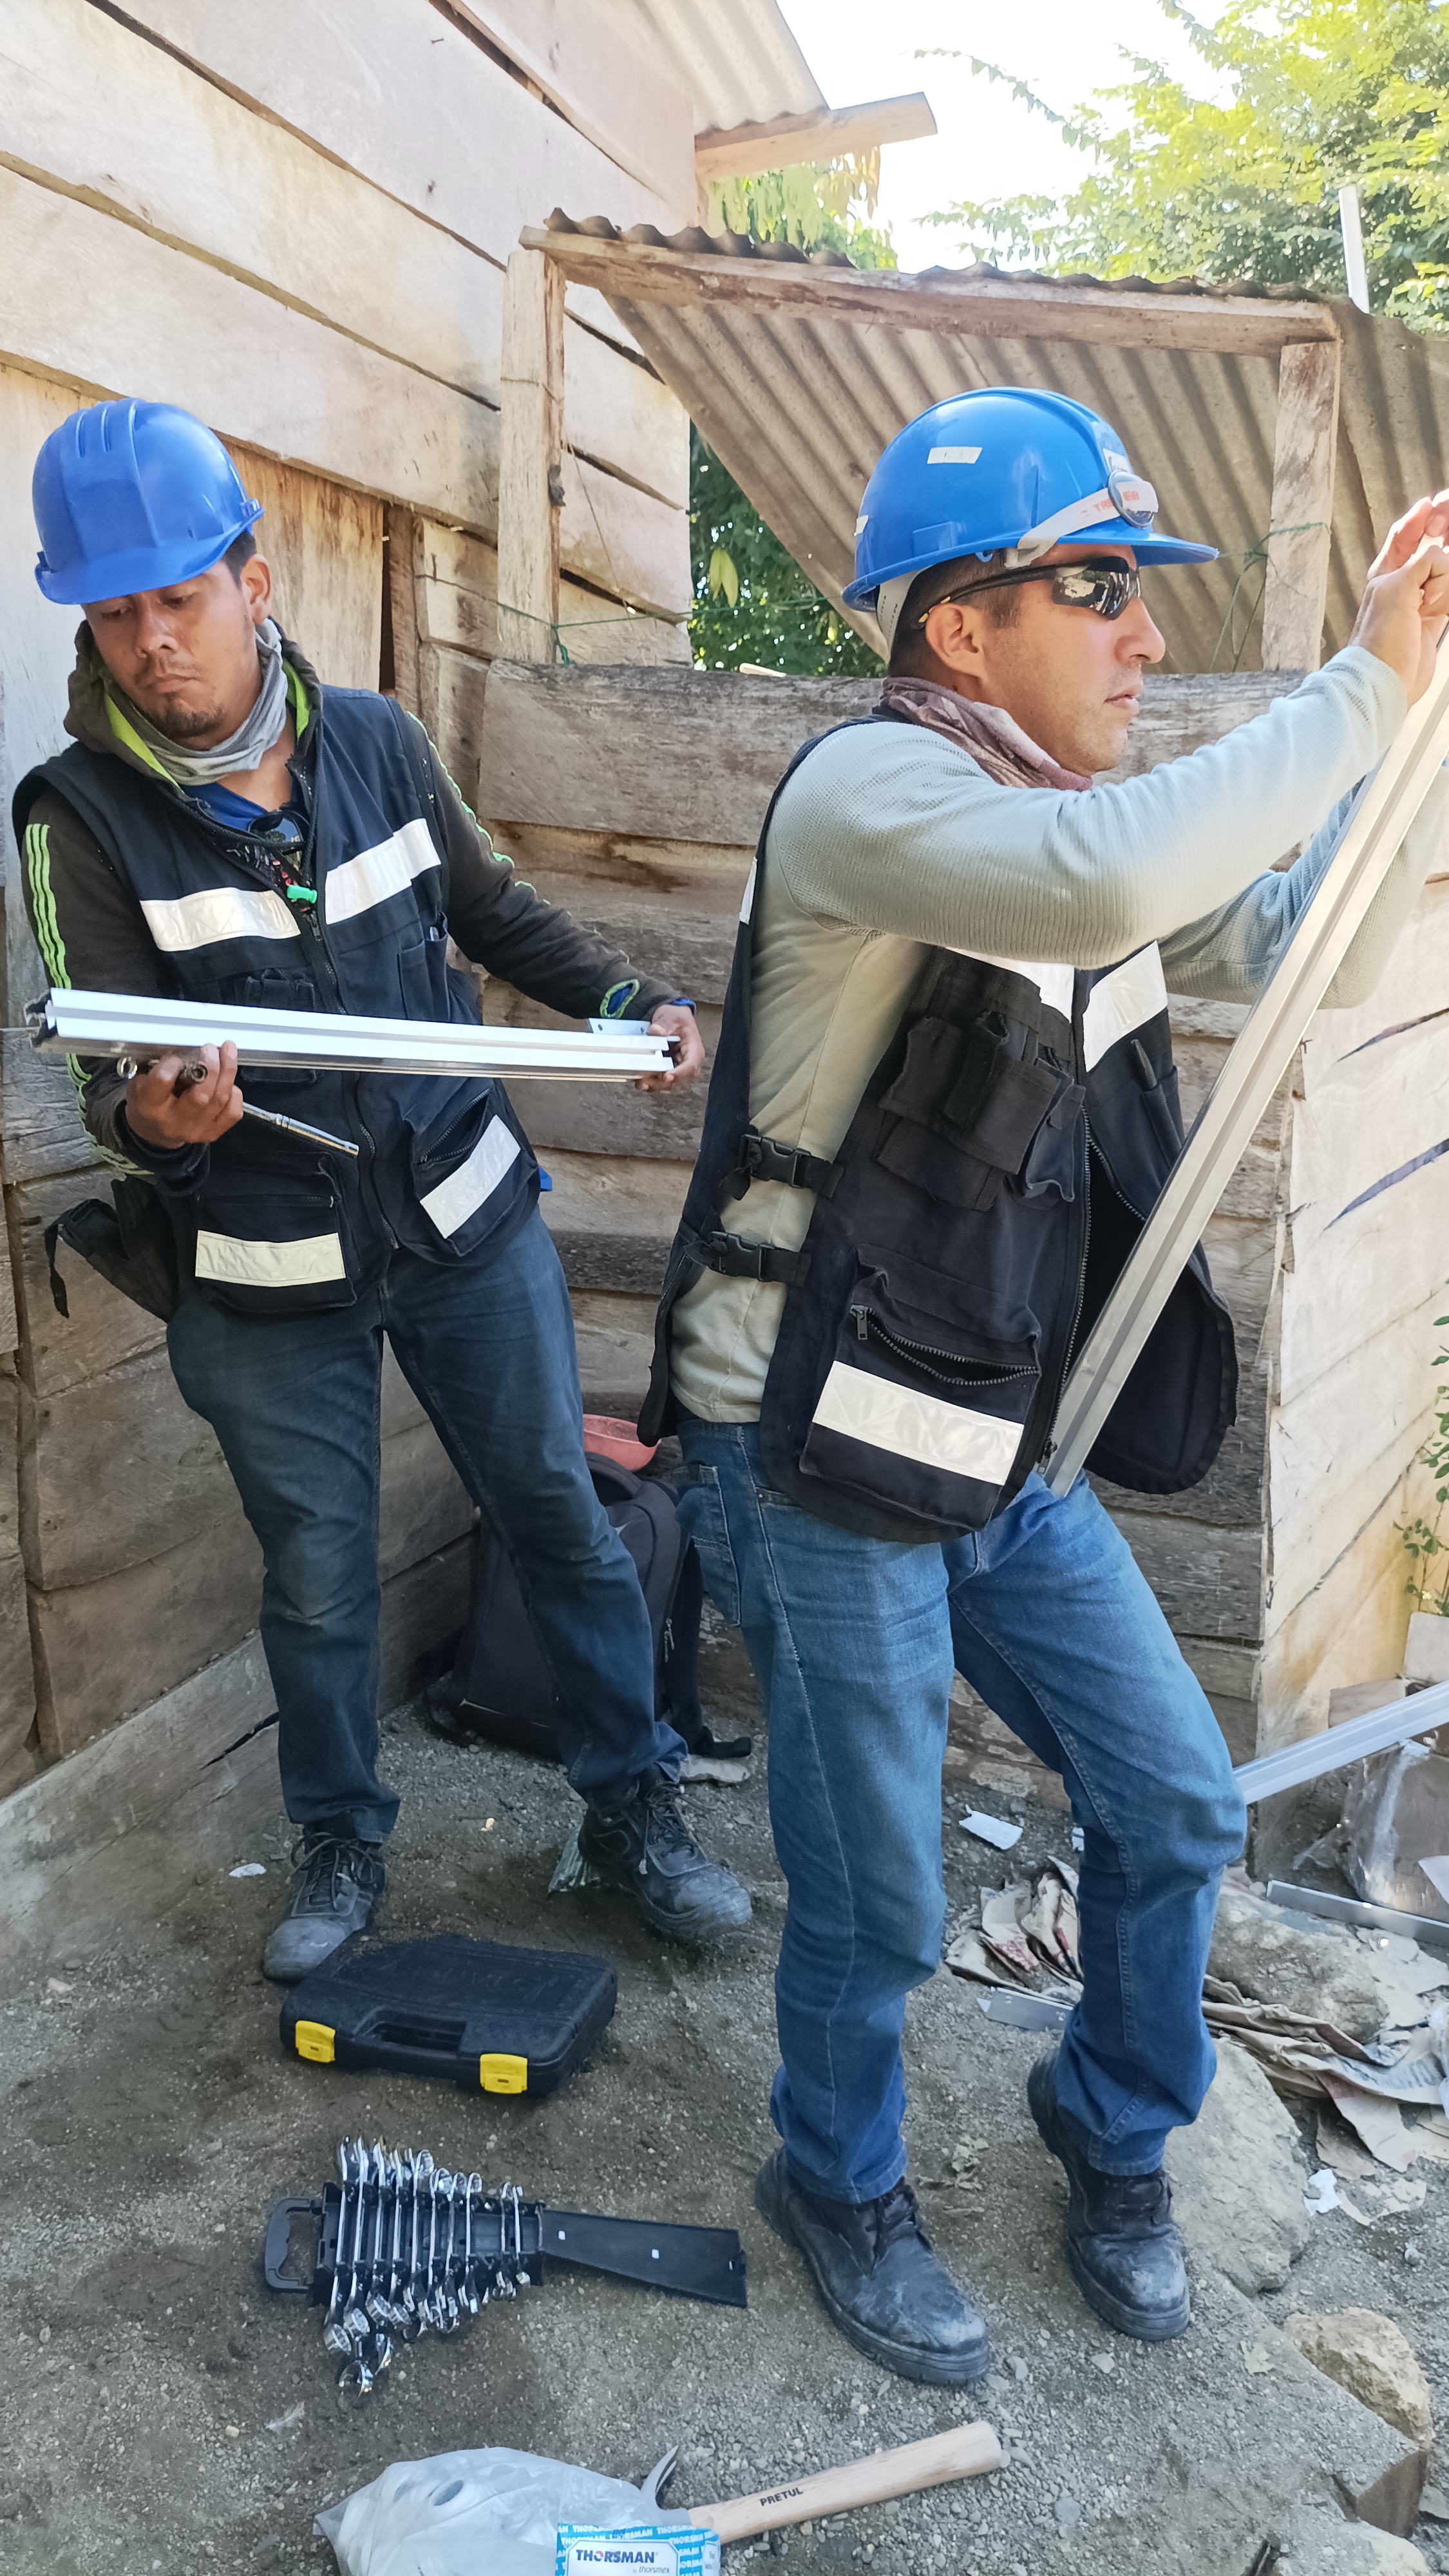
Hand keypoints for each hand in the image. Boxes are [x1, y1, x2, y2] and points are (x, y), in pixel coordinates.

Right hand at [123, 1044, 243, 1147]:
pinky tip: (228, 1081)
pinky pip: (233, 1112)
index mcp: (150, 1107)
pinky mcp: (212, 1133)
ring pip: (220, 1099)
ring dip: (227, 1071)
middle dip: (210, 1066)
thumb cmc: (148, 1103)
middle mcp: (175, 1121)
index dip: (173, 1062)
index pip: (164, 1080)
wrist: (153, 1132)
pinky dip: (234, 1093)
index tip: (177, 1055)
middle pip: (201, 1094)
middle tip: (210, 1048)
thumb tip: (185, 1049)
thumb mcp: (141, 1083)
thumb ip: (158, 1067)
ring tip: (227, 1051)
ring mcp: (196, 1130)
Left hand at [636, 1003, 703, 1092]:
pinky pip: (661, 1081)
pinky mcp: (668, 1069)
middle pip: (680, 1079)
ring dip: (655, 1086)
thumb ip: (664, 1024)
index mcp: (694, 1049)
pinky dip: (651, 1083)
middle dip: (662, 1083)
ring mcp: (678, 1067)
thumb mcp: (671, 1016)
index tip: (666, 1076)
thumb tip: (656, 1031)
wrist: (671, 1018)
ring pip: (670, 1084)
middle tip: (646, 1082)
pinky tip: (640, 1081)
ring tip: (640, 1083)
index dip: (680, 1073)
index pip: (691, 1065)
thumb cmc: (676, 1018)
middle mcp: (688, 1062)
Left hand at [1349, 489, 1448, 704]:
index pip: (1405, 535)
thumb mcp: (1398, 588)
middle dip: (1441, 539)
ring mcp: (1420, 600)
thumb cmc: (1380, 640)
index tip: (1432, 504)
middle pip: (1430, 549)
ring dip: (1445, 580)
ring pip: (1445, 571)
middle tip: (1445, 529)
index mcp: (1386, 572)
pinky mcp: (1434, 619)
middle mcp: (1403, 583)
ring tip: (1433, 605)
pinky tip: (1443, 604)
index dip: (1419, 518)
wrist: (1384, 681)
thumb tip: (1442, 557)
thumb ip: (1424, 564)